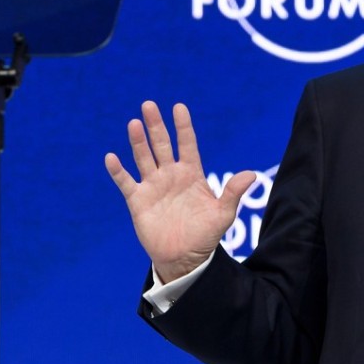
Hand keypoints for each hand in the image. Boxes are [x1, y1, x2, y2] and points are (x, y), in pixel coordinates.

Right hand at [105, 101, 255, 282]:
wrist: (184, 258)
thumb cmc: (205, 235)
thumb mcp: (222, 214)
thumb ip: (232, 193)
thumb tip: (252, 174)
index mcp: (191, 174)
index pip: (187, 144)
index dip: (183, 127)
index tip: (179, 107)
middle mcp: (170, 175)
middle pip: (161, 145)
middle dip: (156, 126)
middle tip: (149, 105)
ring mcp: (153, 186)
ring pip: (144, 158)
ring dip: (138, 142)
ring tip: (134, 124)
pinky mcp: (138, 200)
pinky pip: (126, 182)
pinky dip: (118, 171)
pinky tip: (112, 157)